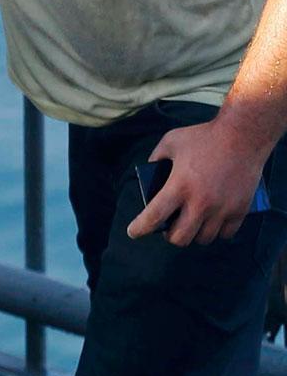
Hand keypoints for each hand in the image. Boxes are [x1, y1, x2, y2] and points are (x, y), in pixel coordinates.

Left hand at [127, 118, 269, 245]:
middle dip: (169, 235)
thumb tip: (150, 174)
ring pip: (204, 238)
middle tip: (167, 228)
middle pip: (180, 237)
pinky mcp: (240, 210)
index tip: (133, 232)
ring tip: (189, 224)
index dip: (141, 228)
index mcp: (179, 185)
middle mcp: (201, 202)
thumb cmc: (203, 137)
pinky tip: (211, 223)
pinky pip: (226, 234)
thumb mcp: (170, 142)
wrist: (242, 136)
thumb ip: (156, 159)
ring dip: (193, 234)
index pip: (155, 216)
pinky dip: (217, 231)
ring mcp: (222, 209)